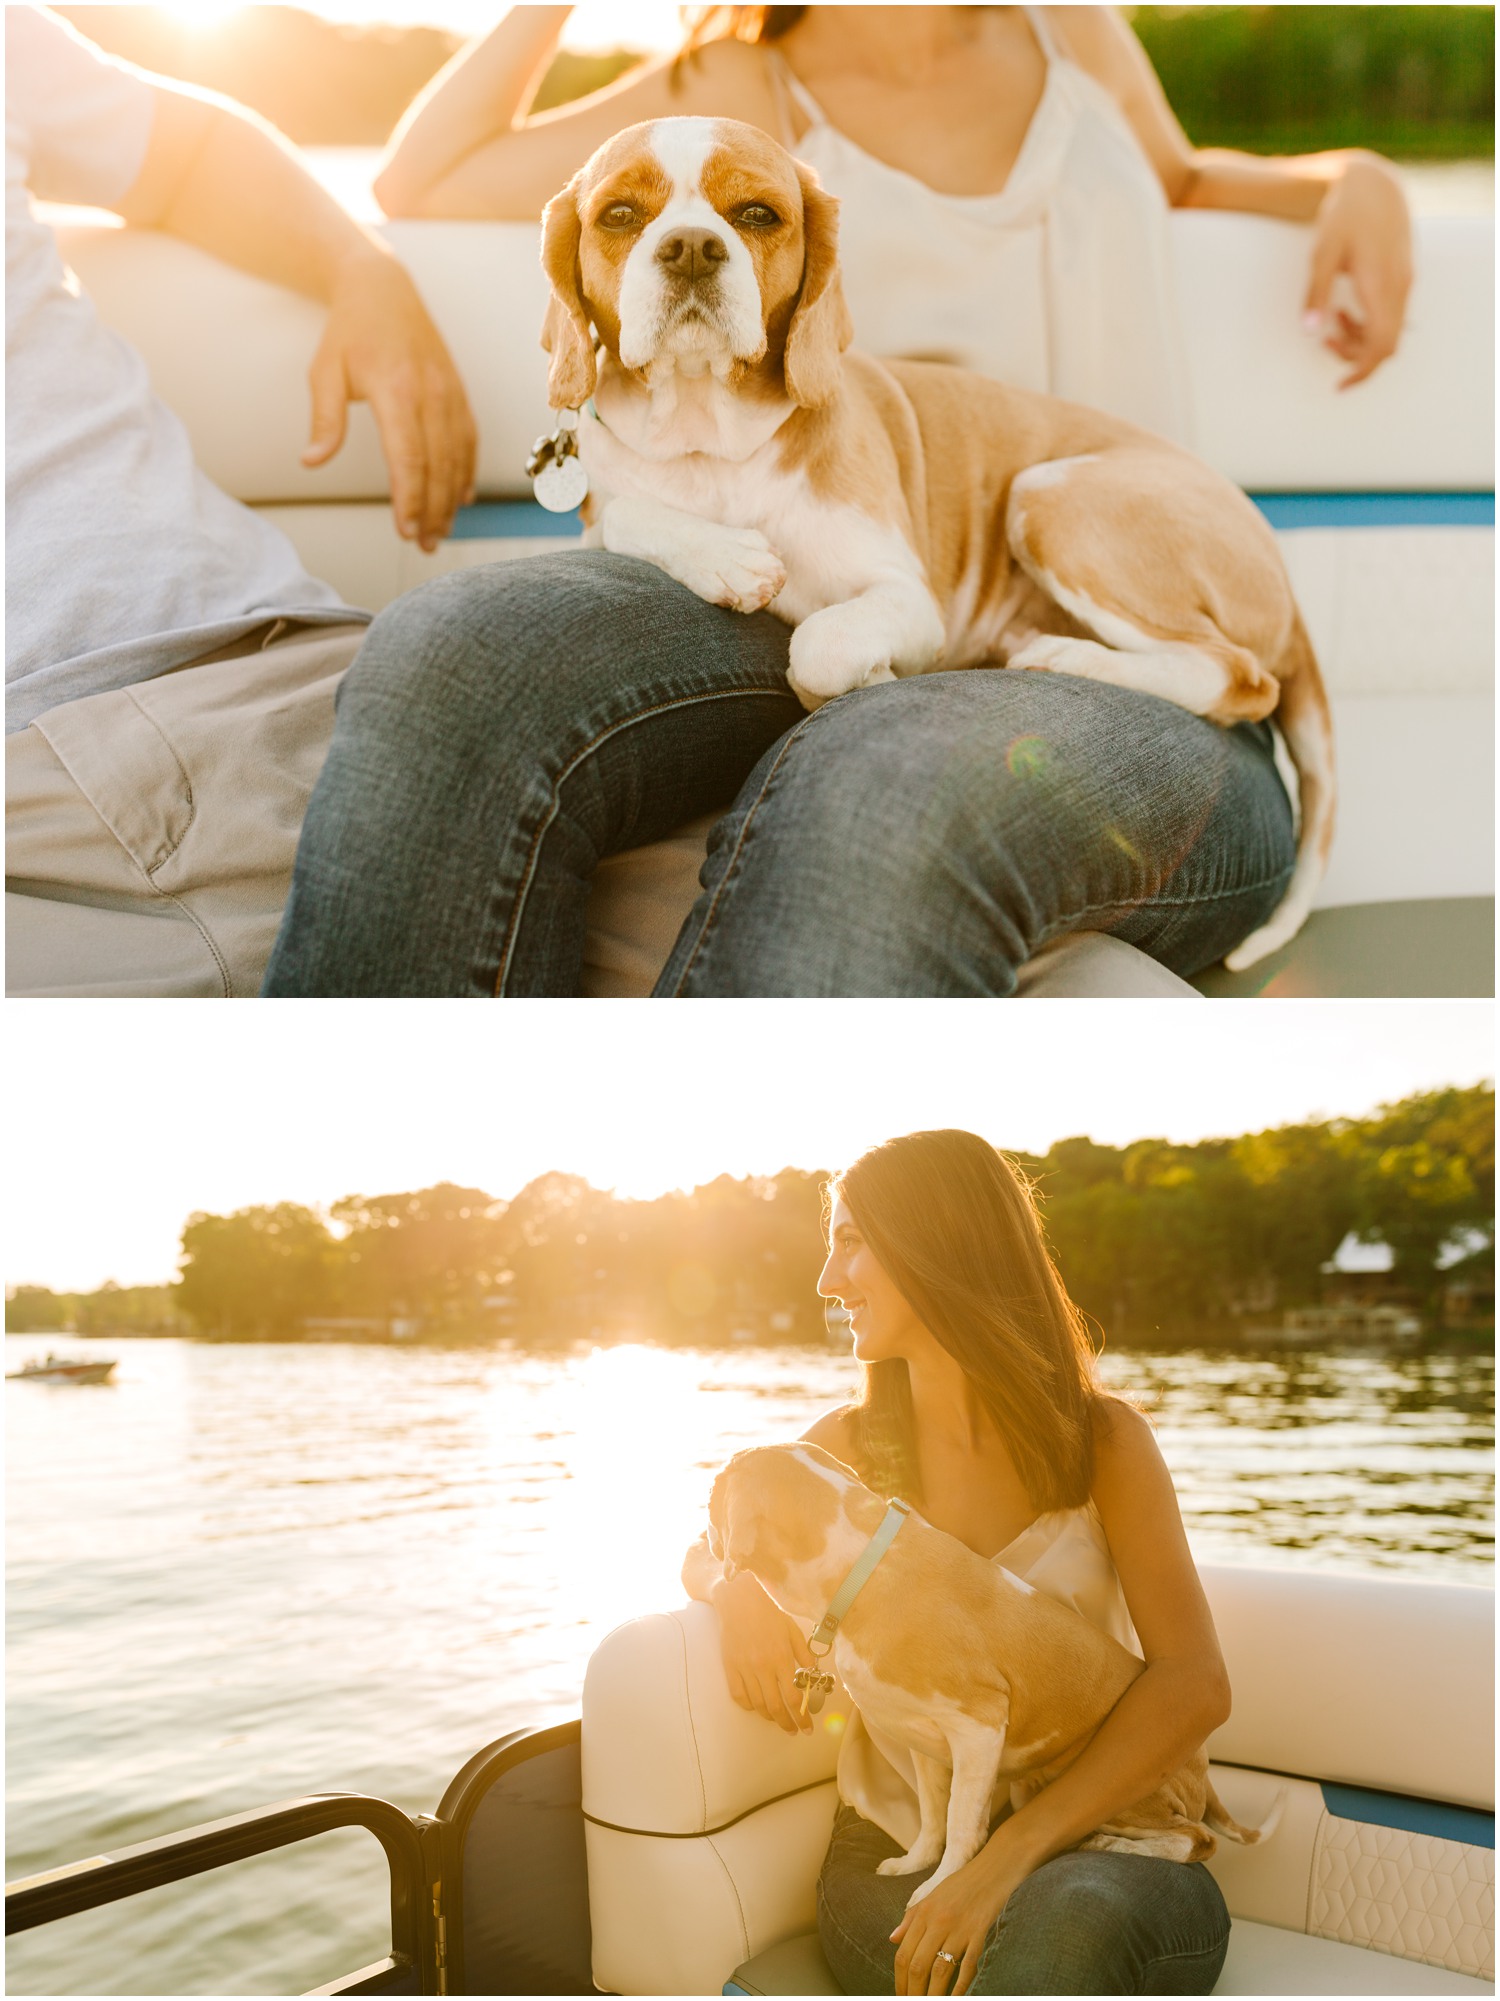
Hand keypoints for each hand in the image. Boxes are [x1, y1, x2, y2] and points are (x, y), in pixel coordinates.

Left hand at [303, 247, 477, 549]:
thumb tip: (312, 462)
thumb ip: (324, 421)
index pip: (409, 457)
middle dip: (432, 510)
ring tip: (439, 531)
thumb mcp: (325, 372)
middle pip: (438, 466)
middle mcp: (431, 394)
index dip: (410, 498)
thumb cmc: (349, 333)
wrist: (383, 289)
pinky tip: (460, 498)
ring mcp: (450, 394)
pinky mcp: (459, 394)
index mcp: (397, 391)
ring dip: (450, 499)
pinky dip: (466, 472)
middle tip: (423, 544)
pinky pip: (469, 441)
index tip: (404, 530)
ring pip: (458, 458)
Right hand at [712, 1568, 819, 1733]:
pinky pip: (739, 1695)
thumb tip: (814, 1674)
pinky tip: (756, 1707)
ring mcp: (745, 1668)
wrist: (740, 1599)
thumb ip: (804, 1654)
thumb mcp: (793, 1630)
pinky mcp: (730, 1667)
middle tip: (794, 1731)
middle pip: (776, 1707)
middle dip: (787, 1723)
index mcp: (782, 1658)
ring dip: (769, 1717)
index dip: (803, 1717)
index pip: (795, 1698)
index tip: (808, 1728)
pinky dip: (748, 1706)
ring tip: (778, 1720)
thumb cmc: (769, 1612)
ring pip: (758, 1705)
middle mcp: (763, 1667)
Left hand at [890, 1836, 1031, 1995]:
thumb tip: (892, 1939)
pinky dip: (961, 1985)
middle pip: (918, 1965)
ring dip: (933, 1995)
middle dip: (913, 1992)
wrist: (993, 1868)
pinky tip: (956, 1997)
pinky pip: (968, 1964)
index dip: (900, 1980)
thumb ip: (911, 1918)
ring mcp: (959, 1928)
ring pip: (940, 1969)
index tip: (901, 1995)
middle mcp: (938, 1921)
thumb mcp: (931, 1895)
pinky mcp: (979, 1932)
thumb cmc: (962, 1884)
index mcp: (923, 1913)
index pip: (904, 1954)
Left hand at [1302, 153, 1411, 388]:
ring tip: (1332, 322)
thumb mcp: (1321, 253)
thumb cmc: (1344, 214)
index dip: (1361, 371)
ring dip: (1360, 338)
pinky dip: (1369, 323)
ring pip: (1390, 331)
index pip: (1381, 345)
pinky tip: (1346, 309)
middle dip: (1355, 355)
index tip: (1339, 386)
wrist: (1373, 182)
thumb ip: (1315, 294)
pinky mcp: (1403, 276)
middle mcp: (1399, 286)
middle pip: (1387, 344)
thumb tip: (1309, 333)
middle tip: (1324, 344)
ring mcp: (1405, 281)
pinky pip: (1392, 314)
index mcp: (1381, 285)